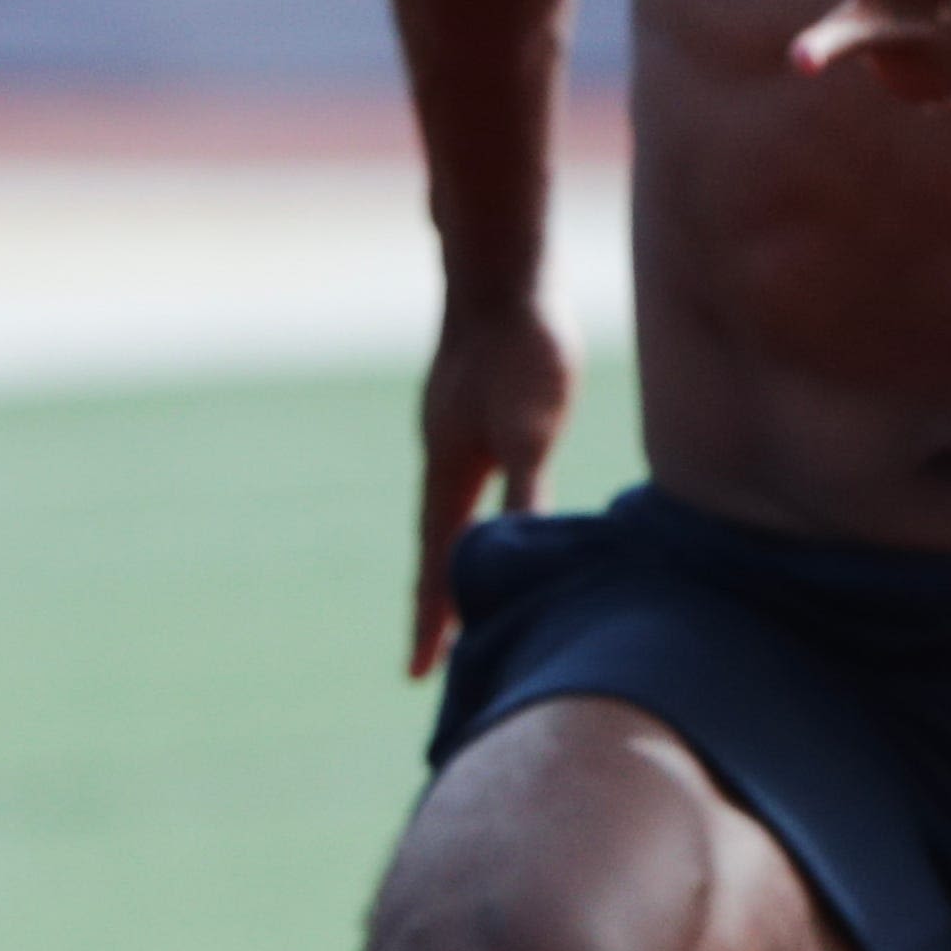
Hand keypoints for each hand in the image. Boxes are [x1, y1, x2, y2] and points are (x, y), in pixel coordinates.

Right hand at [412, 293, 574, 678]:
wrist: (503, 274)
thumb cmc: (523, 351)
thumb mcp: (531, 428)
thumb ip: (524, 488)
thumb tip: (517, 552)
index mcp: (450, 475)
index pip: (438, 566)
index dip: (433, 620)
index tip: (418, 676)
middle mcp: (447, 461)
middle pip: (440, 547)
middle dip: (439, 601)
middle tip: (434, 657)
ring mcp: (459, 433)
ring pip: (453, 512)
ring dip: (455, 556)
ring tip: (459, 592)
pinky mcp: (483, 408)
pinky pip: (474, 479)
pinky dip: (475, 512)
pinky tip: (489, 506)